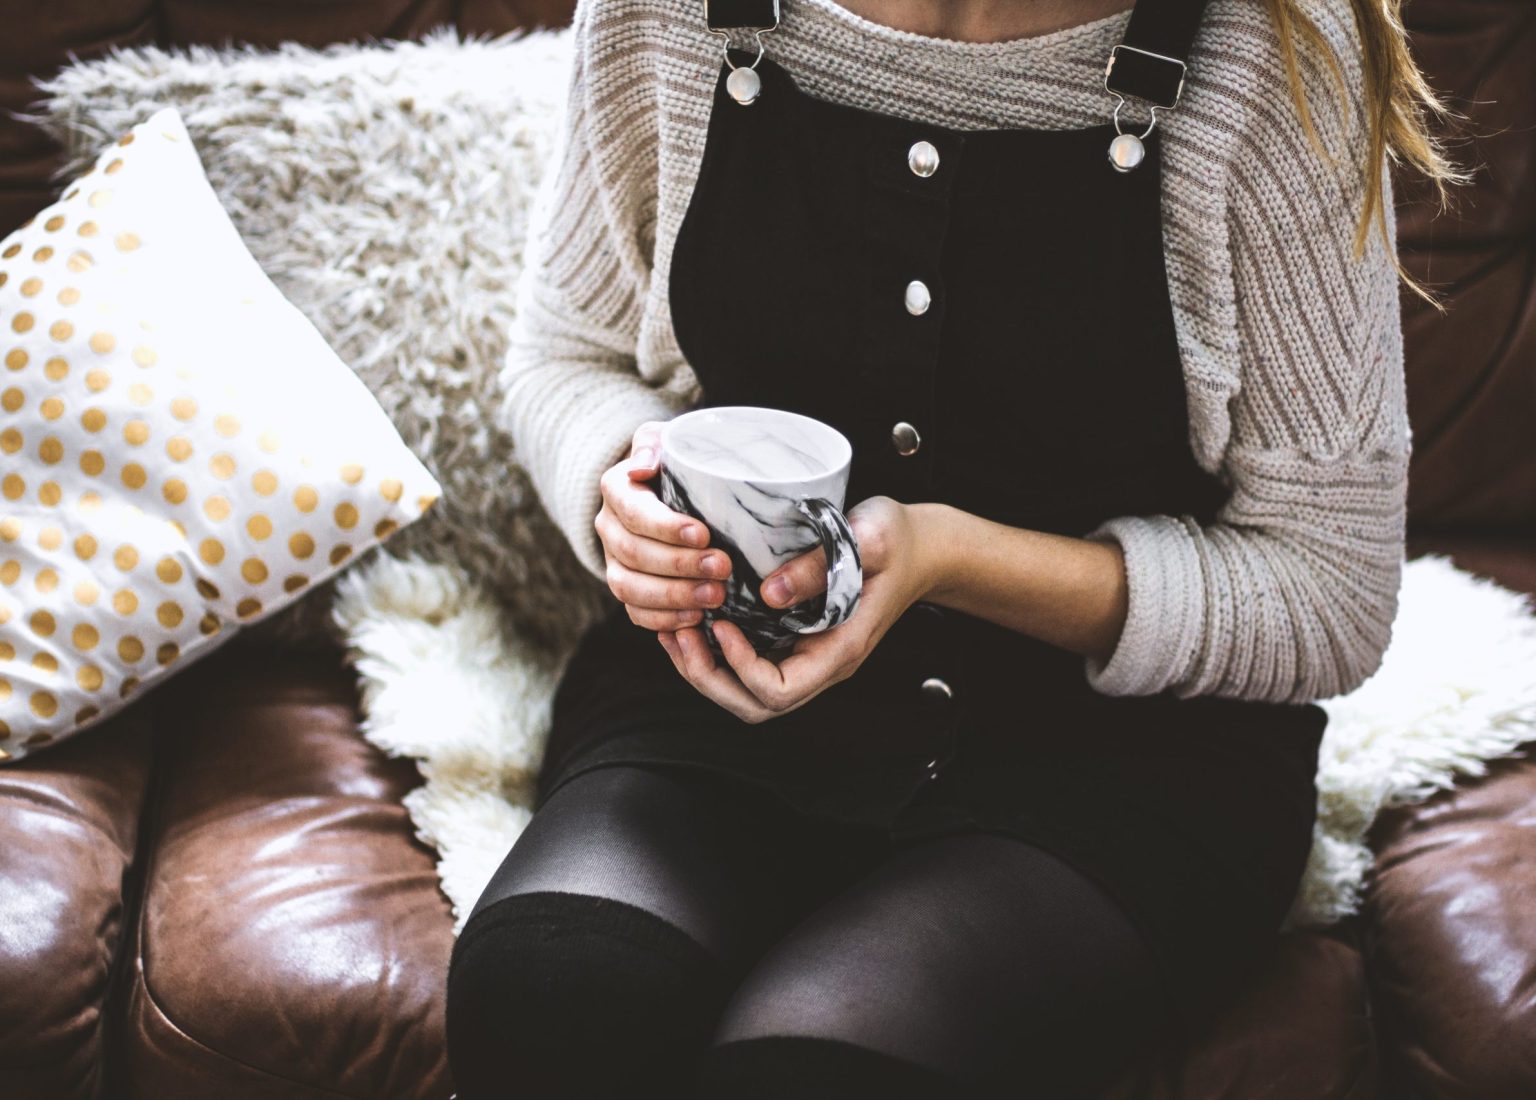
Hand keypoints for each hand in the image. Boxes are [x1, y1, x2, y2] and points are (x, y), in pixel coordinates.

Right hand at [594, 421, 732, 630]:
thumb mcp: (669, 439)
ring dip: (673, 596)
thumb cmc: (678, 461)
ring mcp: (614, 561)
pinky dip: (664, 619)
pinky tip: (696, 618)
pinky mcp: (628, 588)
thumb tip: (643, 466)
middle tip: (721, 569)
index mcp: (617, 489)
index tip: (704, 534)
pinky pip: (635, 612)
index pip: (634, 512)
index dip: (666, 527)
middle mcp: (608, 527)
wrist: (673, 488)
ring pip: (629, 587)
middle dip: (679, 565)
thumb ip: (654, 443)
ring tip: (715, 597)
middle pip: (633, 553)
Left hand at [656, 496, 942, 723]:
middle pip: (755, 705)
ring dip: (704, 669)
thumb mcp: (868, 539)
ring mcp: (808, 655)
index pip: (781, 690)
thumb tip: (770, 593)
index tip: (722, 624)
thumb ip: (821, 566)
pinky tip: (693, 620)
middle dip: (708, 678)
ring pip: (746, 692)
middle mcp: (822, 663)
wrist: (923, 547)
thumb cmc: (899, 540)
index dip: (742, 666)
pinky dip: (714, 652)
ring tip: (675, 630)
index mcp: (840, 650)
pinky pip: (749, 664)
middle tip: (679, 634)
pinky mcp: (795, 639)